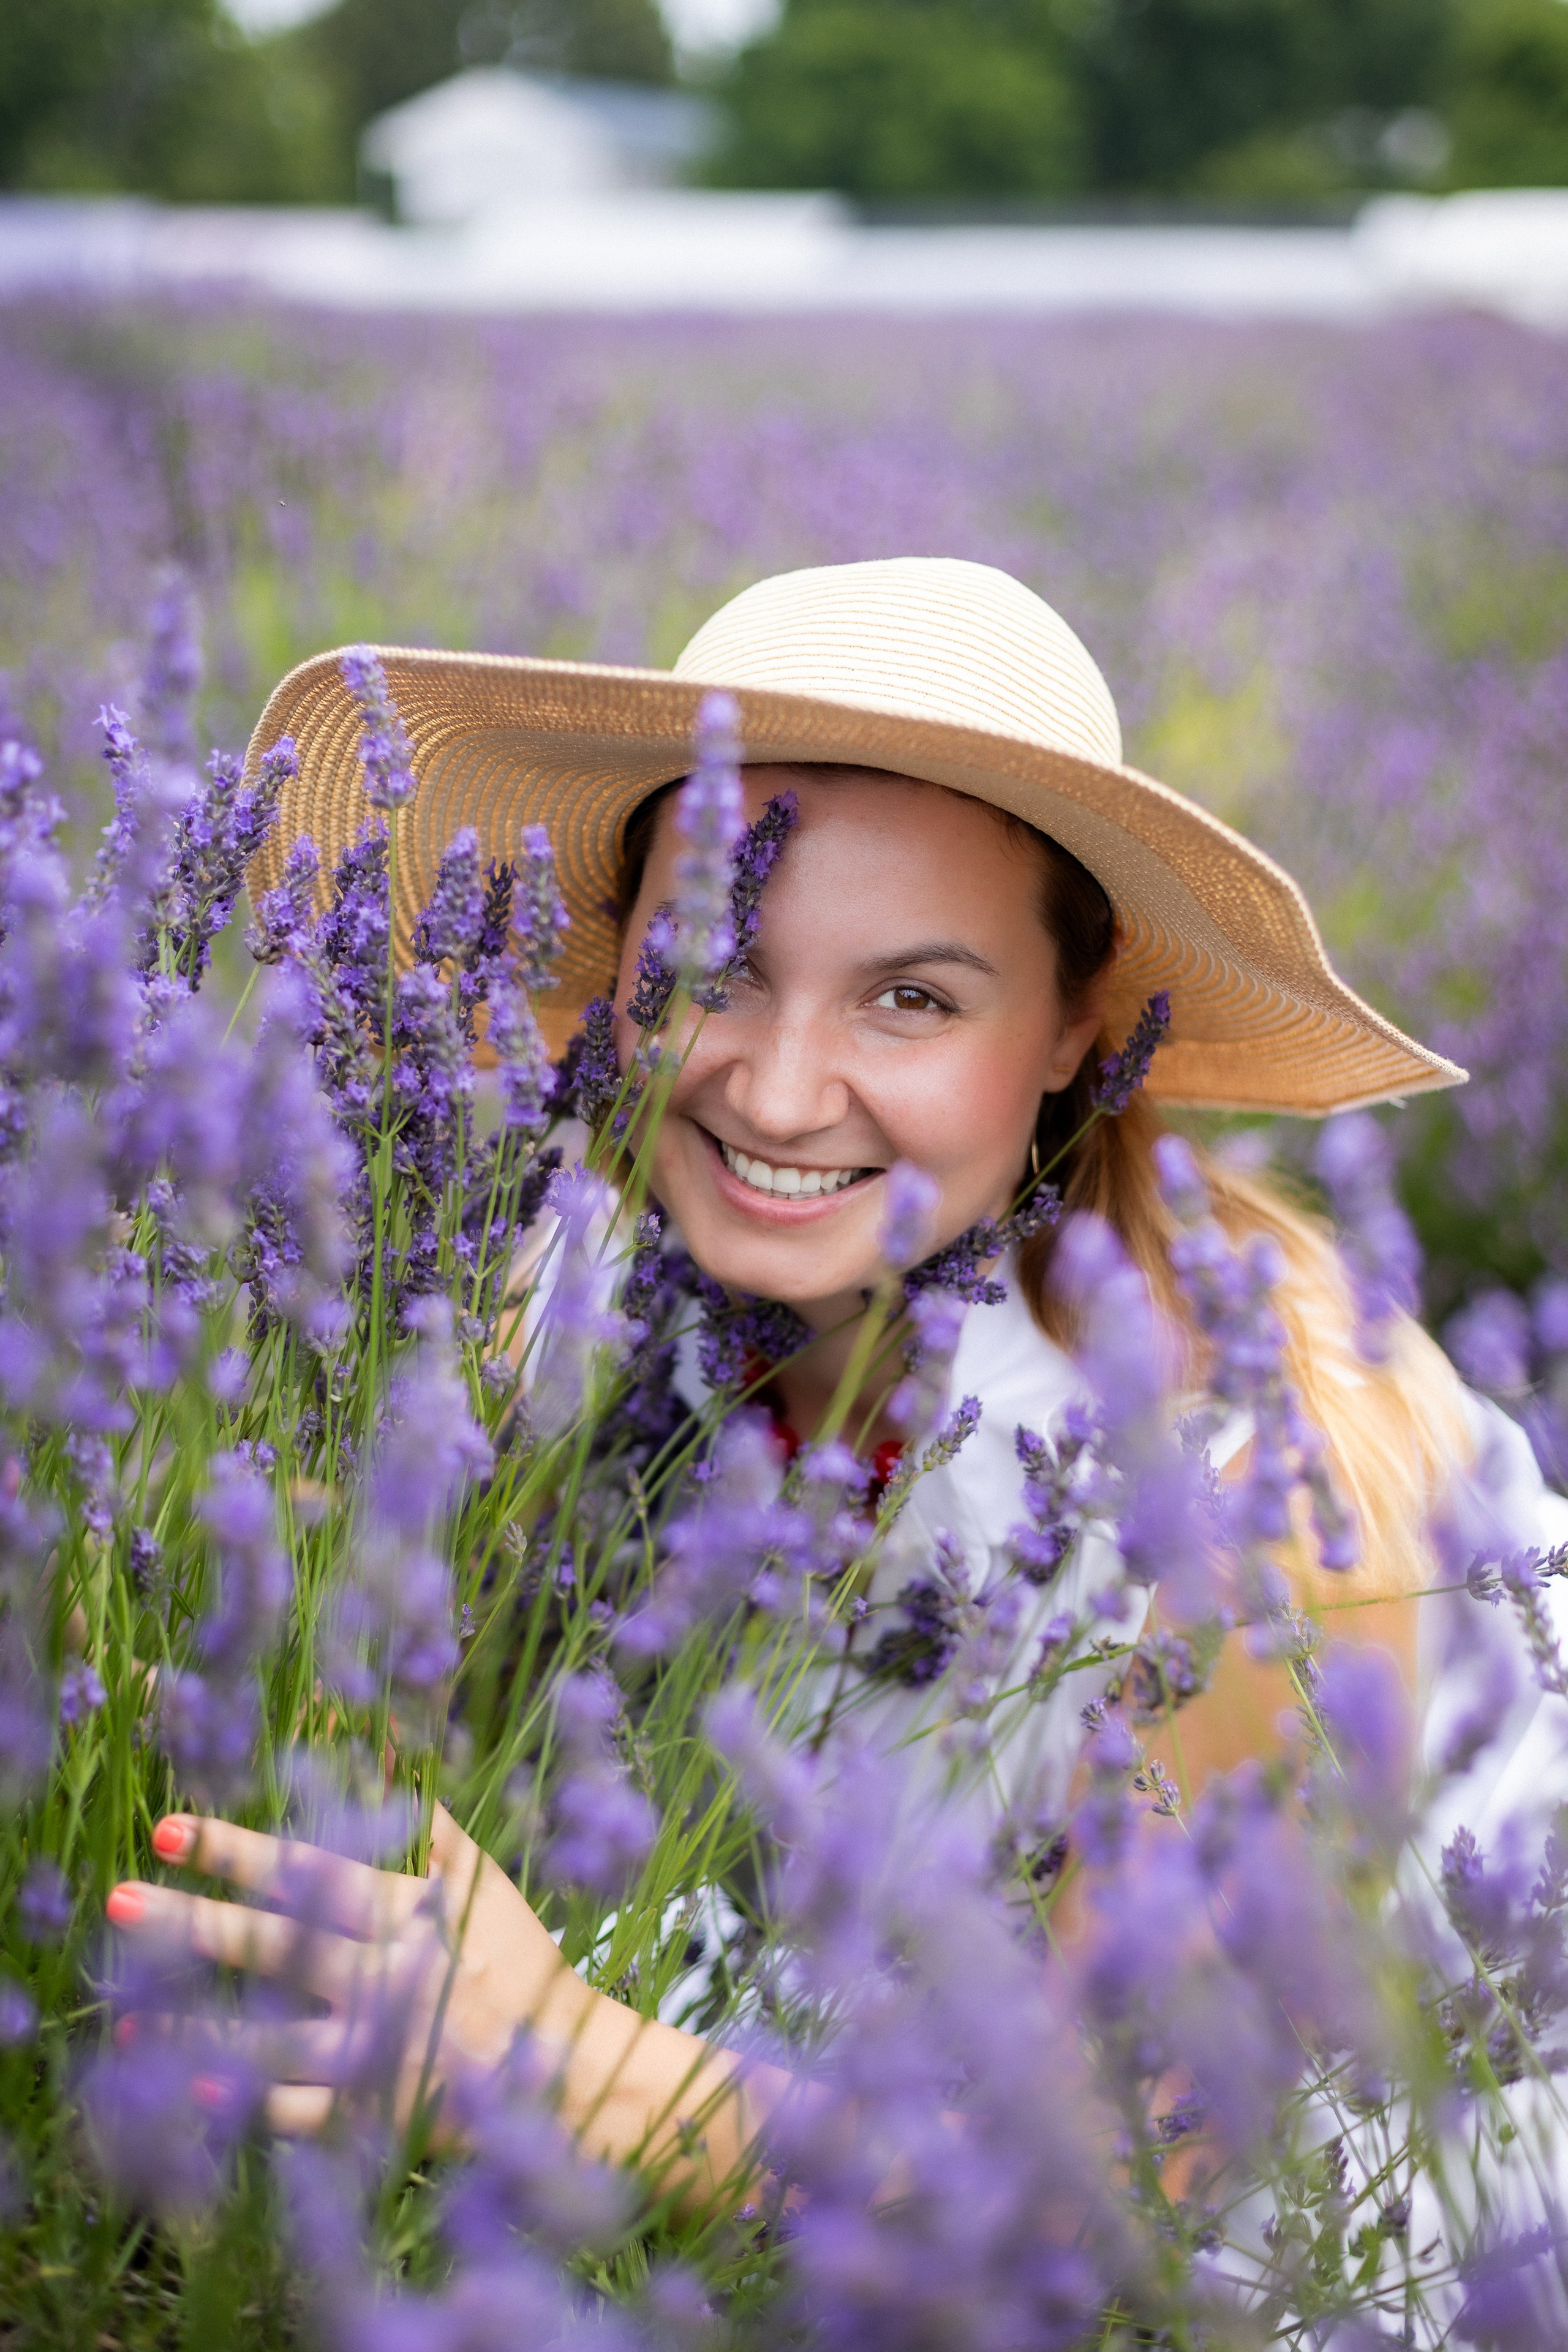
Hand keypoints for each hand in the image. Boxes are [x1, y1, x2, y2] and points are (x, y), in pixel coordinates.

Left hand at [106, 1805, 769, 2203]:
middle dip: (192, 1921)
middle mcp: (383, 1978)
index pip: (306, 1870)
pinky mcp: (375, 2113)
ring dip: (196, 2020)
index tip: (170, 1827)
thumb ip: (436, 1830)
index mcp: (407, 1915)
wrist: (571, 2072)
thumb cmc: (526, 1967)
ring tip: (129, 2011)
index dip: (234, 1848)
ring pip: (268, 2033)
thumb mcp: (486, 1887)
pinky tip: (194, 2088)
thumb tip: (396, 1759)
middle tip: (121, 1900)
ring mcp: (375, 2052)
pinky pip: (298, 2111)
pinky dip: (247, 2101)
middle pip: (272, 1944)